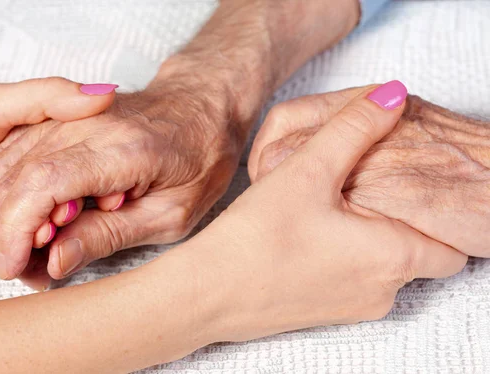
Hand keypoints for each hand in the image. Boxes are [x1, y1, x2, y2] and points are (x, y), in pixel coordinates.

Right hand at [0, 0, 361, 281]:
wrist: (202, 106)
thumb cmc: (200, 161)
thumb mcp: (173, 214)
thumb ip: (110, 235)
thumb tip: (55, 261)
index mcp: (126, 149)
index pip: (46, 183)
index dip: (18, 229)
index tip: (15, 264)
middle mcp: (90, 125)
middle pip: (17, 174)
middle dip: (4, 229)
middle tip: (18, 267)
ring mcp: (71, 116)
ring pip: (8, 161)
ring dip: (2, 212)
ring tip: (23, 249)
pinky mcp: (61, 117)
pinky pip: (15, 151)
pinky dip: (8, 190)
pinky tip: (25, 218)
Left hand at [0, 78, 114, 288]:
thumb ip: (47, 97)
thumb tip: (102, 95)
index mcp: (38, 150)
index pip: (81, 171)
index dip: (95, 183)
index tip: (106, 192)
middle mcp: (29, 186)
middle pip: (68, 209)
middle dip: (74, 219)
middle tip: (68, 217)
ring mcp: (12, 217)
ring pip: (48, 239)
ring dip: (56, 245)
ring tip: (52, 240)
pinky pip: (20, 260)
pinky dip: (34, 266)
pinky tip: (44, 265)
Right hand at [179, 81, 465, 342]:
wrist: (207, 294)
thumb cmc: (255, 240)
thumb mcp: (306, 171)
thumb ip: (354, 129)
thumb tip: (390, 97)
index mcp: (393, 257)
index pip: (453, 244)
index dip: (433, 212)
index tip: (403, 190)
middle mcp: (383, 291)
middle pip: (418, 250)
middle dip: (395, 217)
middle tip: (353, 191)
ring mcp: (356, 307)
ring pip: (385, 264)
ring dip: (367, 236)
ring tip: (324, 210)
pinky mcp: (330, 312)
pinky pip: (357, 279)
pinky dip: (345, 256)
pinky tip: (307, 234)